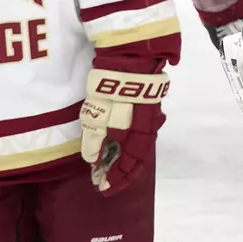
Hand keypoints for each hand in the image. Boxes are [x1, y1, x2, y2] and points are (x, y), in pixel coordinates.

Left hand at [79, 68, 167, 194]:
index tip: (102, 188)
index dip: (118, 178)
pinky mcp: (142, 102)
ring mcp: (147, 114)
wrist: (129, 53)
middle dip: (123, 173)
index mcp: (139, 132)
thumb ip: (96, 140)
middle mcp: (147, 126)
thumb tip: (94, 160)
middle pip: (138, 157)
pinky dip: (127, 143)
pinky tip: (117, 143)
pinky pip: (137, 131)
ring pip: (138, 144)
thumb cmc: (113, 86)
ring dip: (123, 158)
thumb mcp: (98, 114)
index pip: (130, 163)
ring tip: (109, 166)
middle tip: (107, 184)